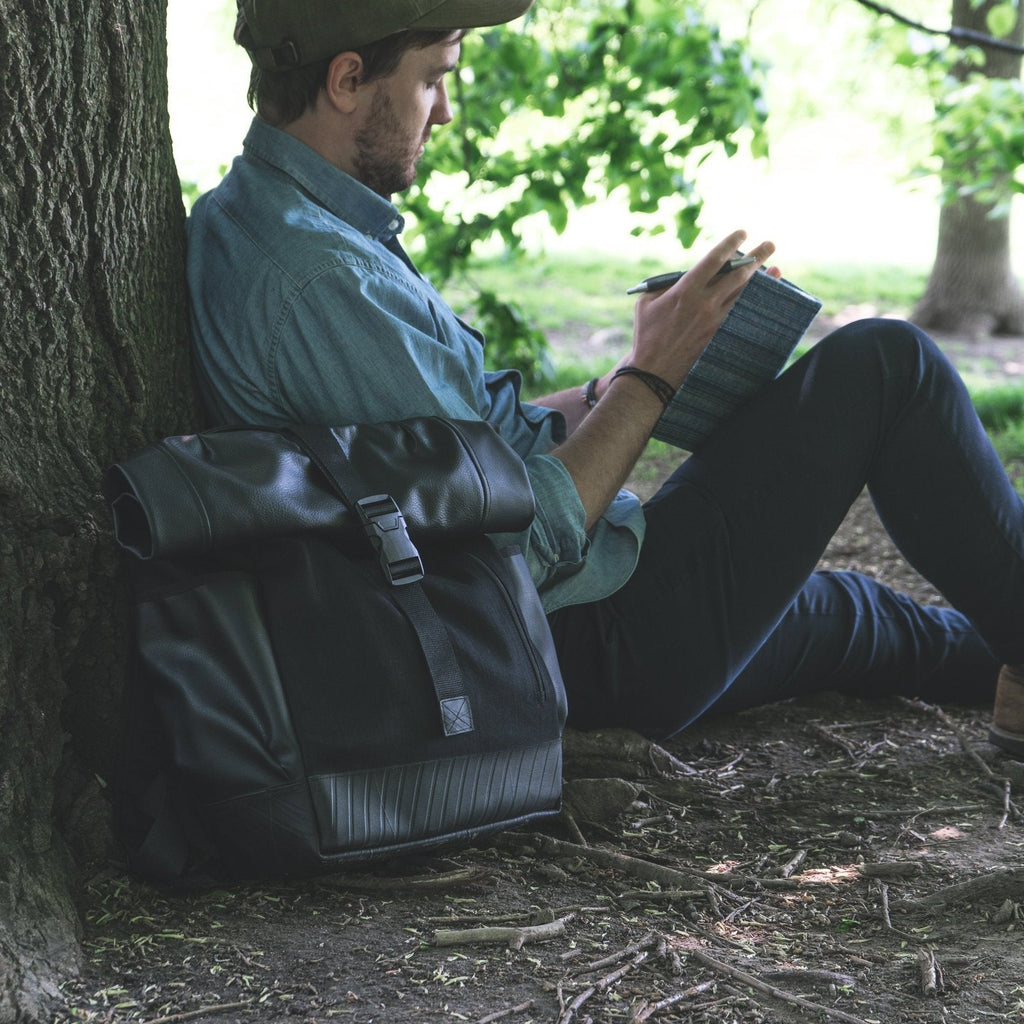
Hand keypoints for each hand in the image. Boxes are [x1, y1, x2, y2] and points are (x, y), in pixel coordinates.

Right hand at [627, 230, 775, 388]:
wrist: (653, 373)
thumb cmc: (645, 335)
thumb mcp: (647, 303)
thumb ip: (667, 285)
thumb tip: (687, 275)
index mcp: (685, 289)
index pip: (715, 259)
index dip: (731, 243)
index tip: (742, 233)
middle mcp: (705, 302)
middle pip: (738, 273)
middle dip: (757, 256)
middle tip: (770, 244)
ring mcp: (715, 321)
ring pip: (745, 294)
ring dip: (763, 279)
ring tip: (776, 267)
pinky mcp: (720, 336)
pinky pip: (743, 315)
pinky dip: (756, 303)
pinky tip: (767, 297)